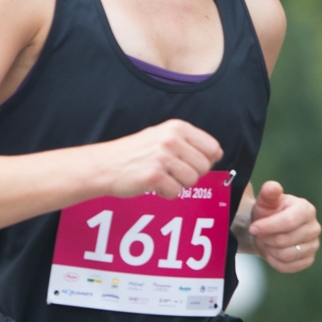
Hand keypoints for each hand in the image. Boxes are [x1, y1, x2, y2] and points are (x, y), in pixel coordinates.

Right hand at [100, 120, 223, 198]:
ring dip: (178, 184)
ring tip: (161, 177)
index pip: (212, 147)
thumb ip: (189, 142)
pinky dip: (166, 193)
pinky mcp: (155, 176)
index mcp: (177, 127)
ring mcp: (163, 157)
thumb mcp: (162, 136)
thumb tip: (217, 154)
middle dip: (191, 174)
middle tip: (171, 172)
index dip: (206, 160)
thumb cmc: (135, 153)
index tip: (189, 163)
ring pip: (192, 181)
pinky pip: (176, 192)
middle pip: (204, 167)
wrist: (104, 165)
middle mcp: (172, 139)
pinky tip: (153, 185)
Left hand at [246, 181, 319, 272]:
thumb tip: (273, 187)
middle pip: (285, 240)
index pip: (289, 221)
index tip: (253, 228)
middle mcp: (314, 227)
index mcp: (306, 209)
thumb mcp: (265, 201)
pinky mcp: (308, 260)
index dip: (268, 226)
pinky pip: (288, 267)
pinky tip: (272, 252)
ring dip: (270, 250)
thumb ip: (269, 193)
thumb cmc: (268, 212)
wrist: (269, 230)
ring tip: (267, 242)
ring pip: (286, 255)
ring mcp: (314, 245)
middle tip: (260, 234)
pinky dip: (275, 261)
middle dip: (267, 239)